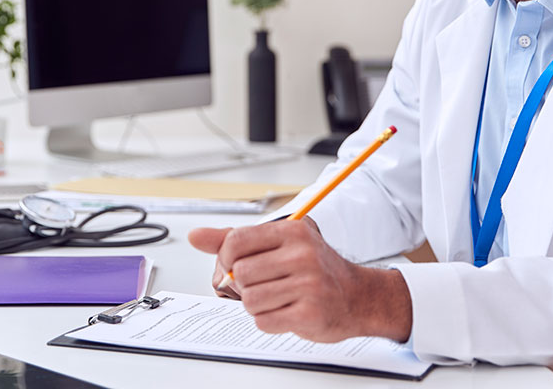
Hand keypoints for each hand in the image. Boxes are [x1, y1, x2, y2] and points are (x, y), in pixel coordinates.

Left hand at [188, 220, 412, 342]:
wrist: (357, 297)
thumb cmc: (314, 270)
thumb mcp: (279, 245)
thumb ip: (234, 240)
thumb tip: (195, 236)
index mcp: (292, 231)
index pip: (236, 240)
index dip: (226, 258)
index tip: (234, 265)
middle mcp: (302, 254)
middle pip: (240, 274)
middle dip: (245, 285)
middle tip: (264, 285)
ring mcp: (308, 284)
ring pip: (250, 300)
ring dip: (257, 305)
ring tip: (278, 298)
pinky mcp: (309, 312)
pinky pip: (263, 321)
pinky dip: (269, 320)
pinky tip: (287, 311)